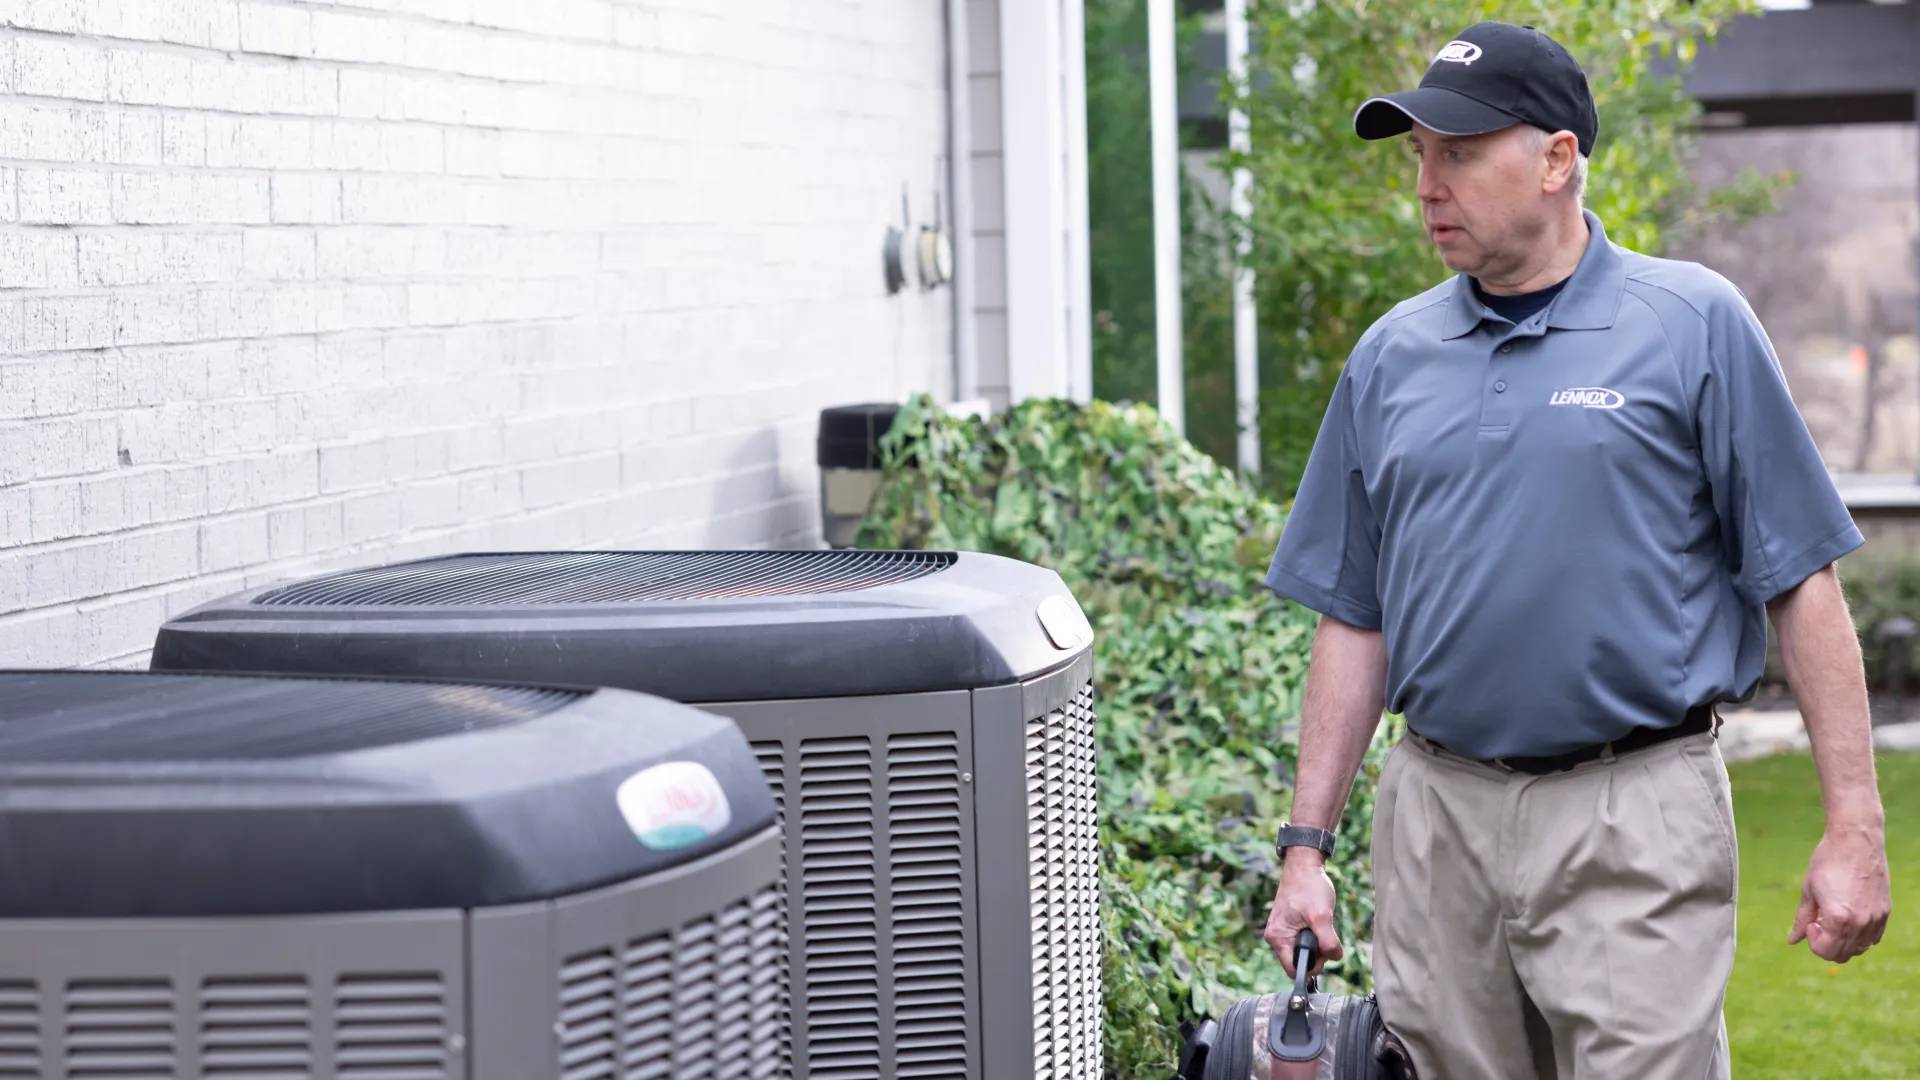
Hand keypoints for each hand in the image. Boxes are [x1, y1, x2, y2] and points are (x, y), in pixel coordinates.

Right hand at [1263, 853, 1341, 978]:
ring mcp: (1282, 930)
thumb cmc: (1309, 887)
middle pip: (1299, 961)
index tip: (1324, 954)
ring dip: (1317, 942)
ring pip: (1303, 950)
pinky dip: (1314, 934)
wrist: (1304, 866)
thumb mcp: (1322, 917)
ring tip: (1321, 923)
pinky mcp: (1289, 925)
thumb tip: (1335, 957)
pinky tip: (1318, 921)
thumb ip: (1328, 942)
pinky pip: (1303, 939)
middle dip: (1317, 953)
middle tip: (1326, 935)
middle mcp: (1276, 937)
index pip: (1293, 969)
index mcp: (1278, 938)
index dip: (1312, 967)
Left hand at [1789, 823, 1890, 962]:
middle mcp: (1861, 923)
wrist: (1856, 841)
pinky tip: (1849, 917)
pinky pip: (1873, 938)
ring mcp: (1876, 918)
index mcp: (1839, 918)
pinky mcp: (1885, 912)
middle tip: (1819, 921)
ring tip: (1834, 918)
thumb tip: (1792, 940)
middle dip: (1826, 944)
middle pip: (1842, 954)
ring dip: (1843, 941)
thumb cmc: (1827, 862)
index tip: (1811, 922)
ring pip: (1859, 949)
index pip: (1826, 952)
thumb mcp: (1808, 891)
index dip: (1813, 941)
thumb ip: (1801, 919)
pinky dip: (1859, 936)